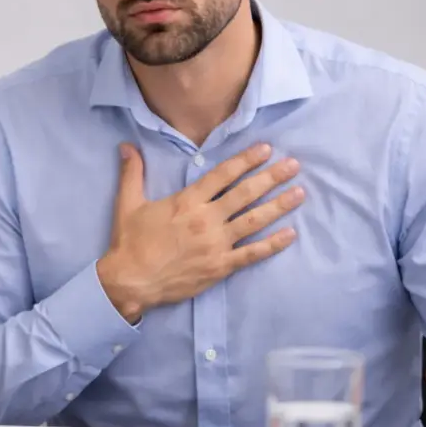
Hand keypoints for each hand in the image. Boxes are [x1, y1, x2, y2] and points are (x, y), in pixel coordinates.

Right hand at [96, 142, 303, 321]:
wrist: (131, 281)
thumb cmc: (130, 242)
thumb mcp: (128, 203)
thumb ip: (132, 173)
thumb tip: (126, 145)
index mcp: (187, 201)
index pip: (222, 175)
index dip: (245, 160)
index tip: (266, 149)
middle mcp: (206, 219)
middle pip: (245, 194)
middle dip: (271, 178)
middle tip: (293, 165)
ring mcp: (216, 244)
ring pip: (254, 221)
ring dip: (279, 206)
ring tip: (299, 193)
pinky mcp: (220, 267)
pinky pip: (252, 254)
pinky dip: (273, 244)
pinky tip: (291, 234)